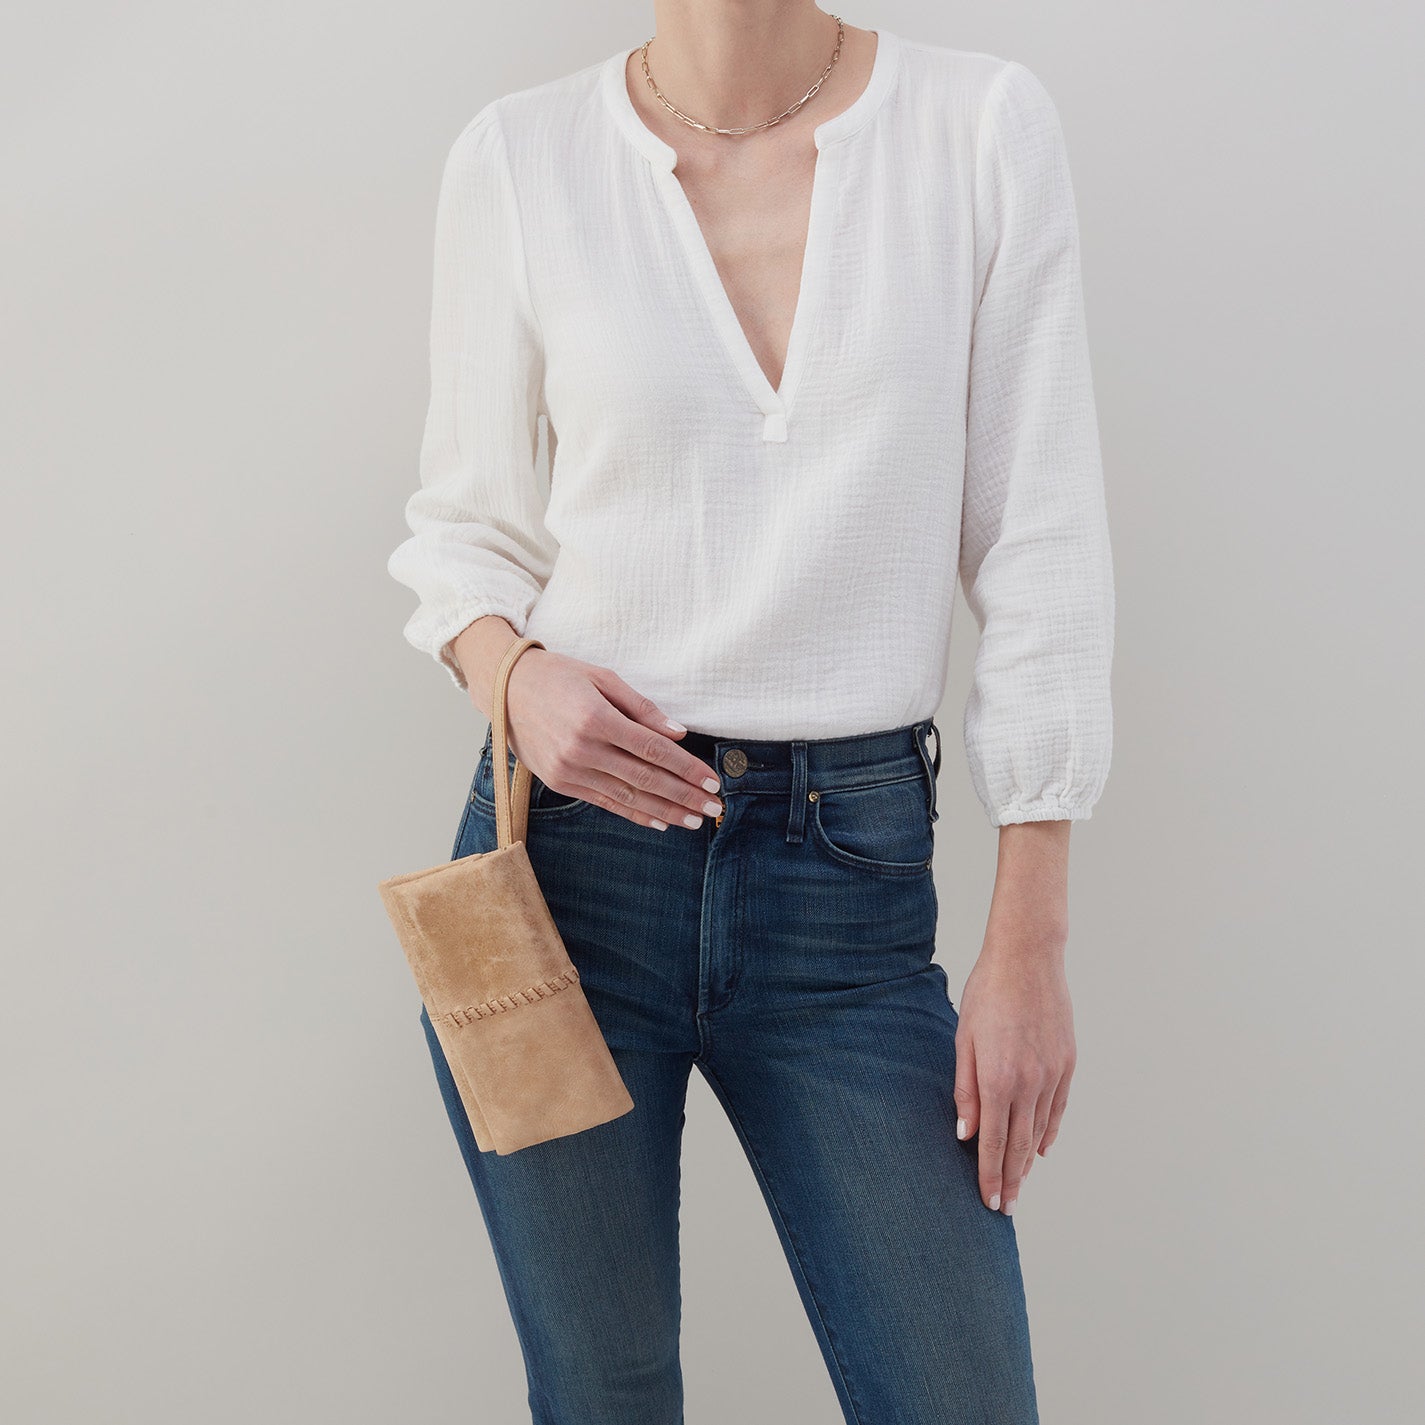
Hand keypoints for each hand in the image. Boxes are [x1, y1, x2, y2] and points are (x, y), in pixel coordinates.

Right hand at [500, 646, 724, 830]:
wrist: (504, 689)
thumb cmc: (558, 676)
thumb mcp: (602, 677)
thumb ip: (642, 708)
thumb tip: (678, 734)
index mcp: (596, 719)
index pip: (653, 751)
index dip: (687, 769)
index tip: (712, 780)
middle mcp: (582, 749)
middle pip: (645, 779)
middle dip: (684, 795)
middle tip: (713, 807)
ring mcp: (569, 770)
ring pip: (627, 798)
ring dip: (665, 811)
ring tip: (694, 820)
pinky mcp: (560, 782)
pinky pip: (605, 803)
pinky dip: (635, 815)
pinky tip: (660, 822)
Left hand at [953, 913, 1074, 1215]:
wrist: (1028, 958)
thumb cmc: (987, 993)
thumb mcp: (964, 1039)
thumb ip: (965, 1089)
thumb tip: (965, 1134)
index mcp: (998, 1079)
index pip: (995, 1143)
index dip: (991, 1176)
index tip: (991, 1203)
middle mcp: (1030, 1083)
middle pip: (1021, 1145)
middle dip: (1012, 1179)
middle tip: (1005, 1208)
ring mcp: (1053, 1074)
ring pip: (1041, 1130)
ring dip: (1029, 1161)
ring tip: (1020, 1183)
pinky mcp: (1068, 1063)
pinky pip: (1058, 1108)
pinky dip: (1050, 1132)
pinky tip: (1042, 1148)